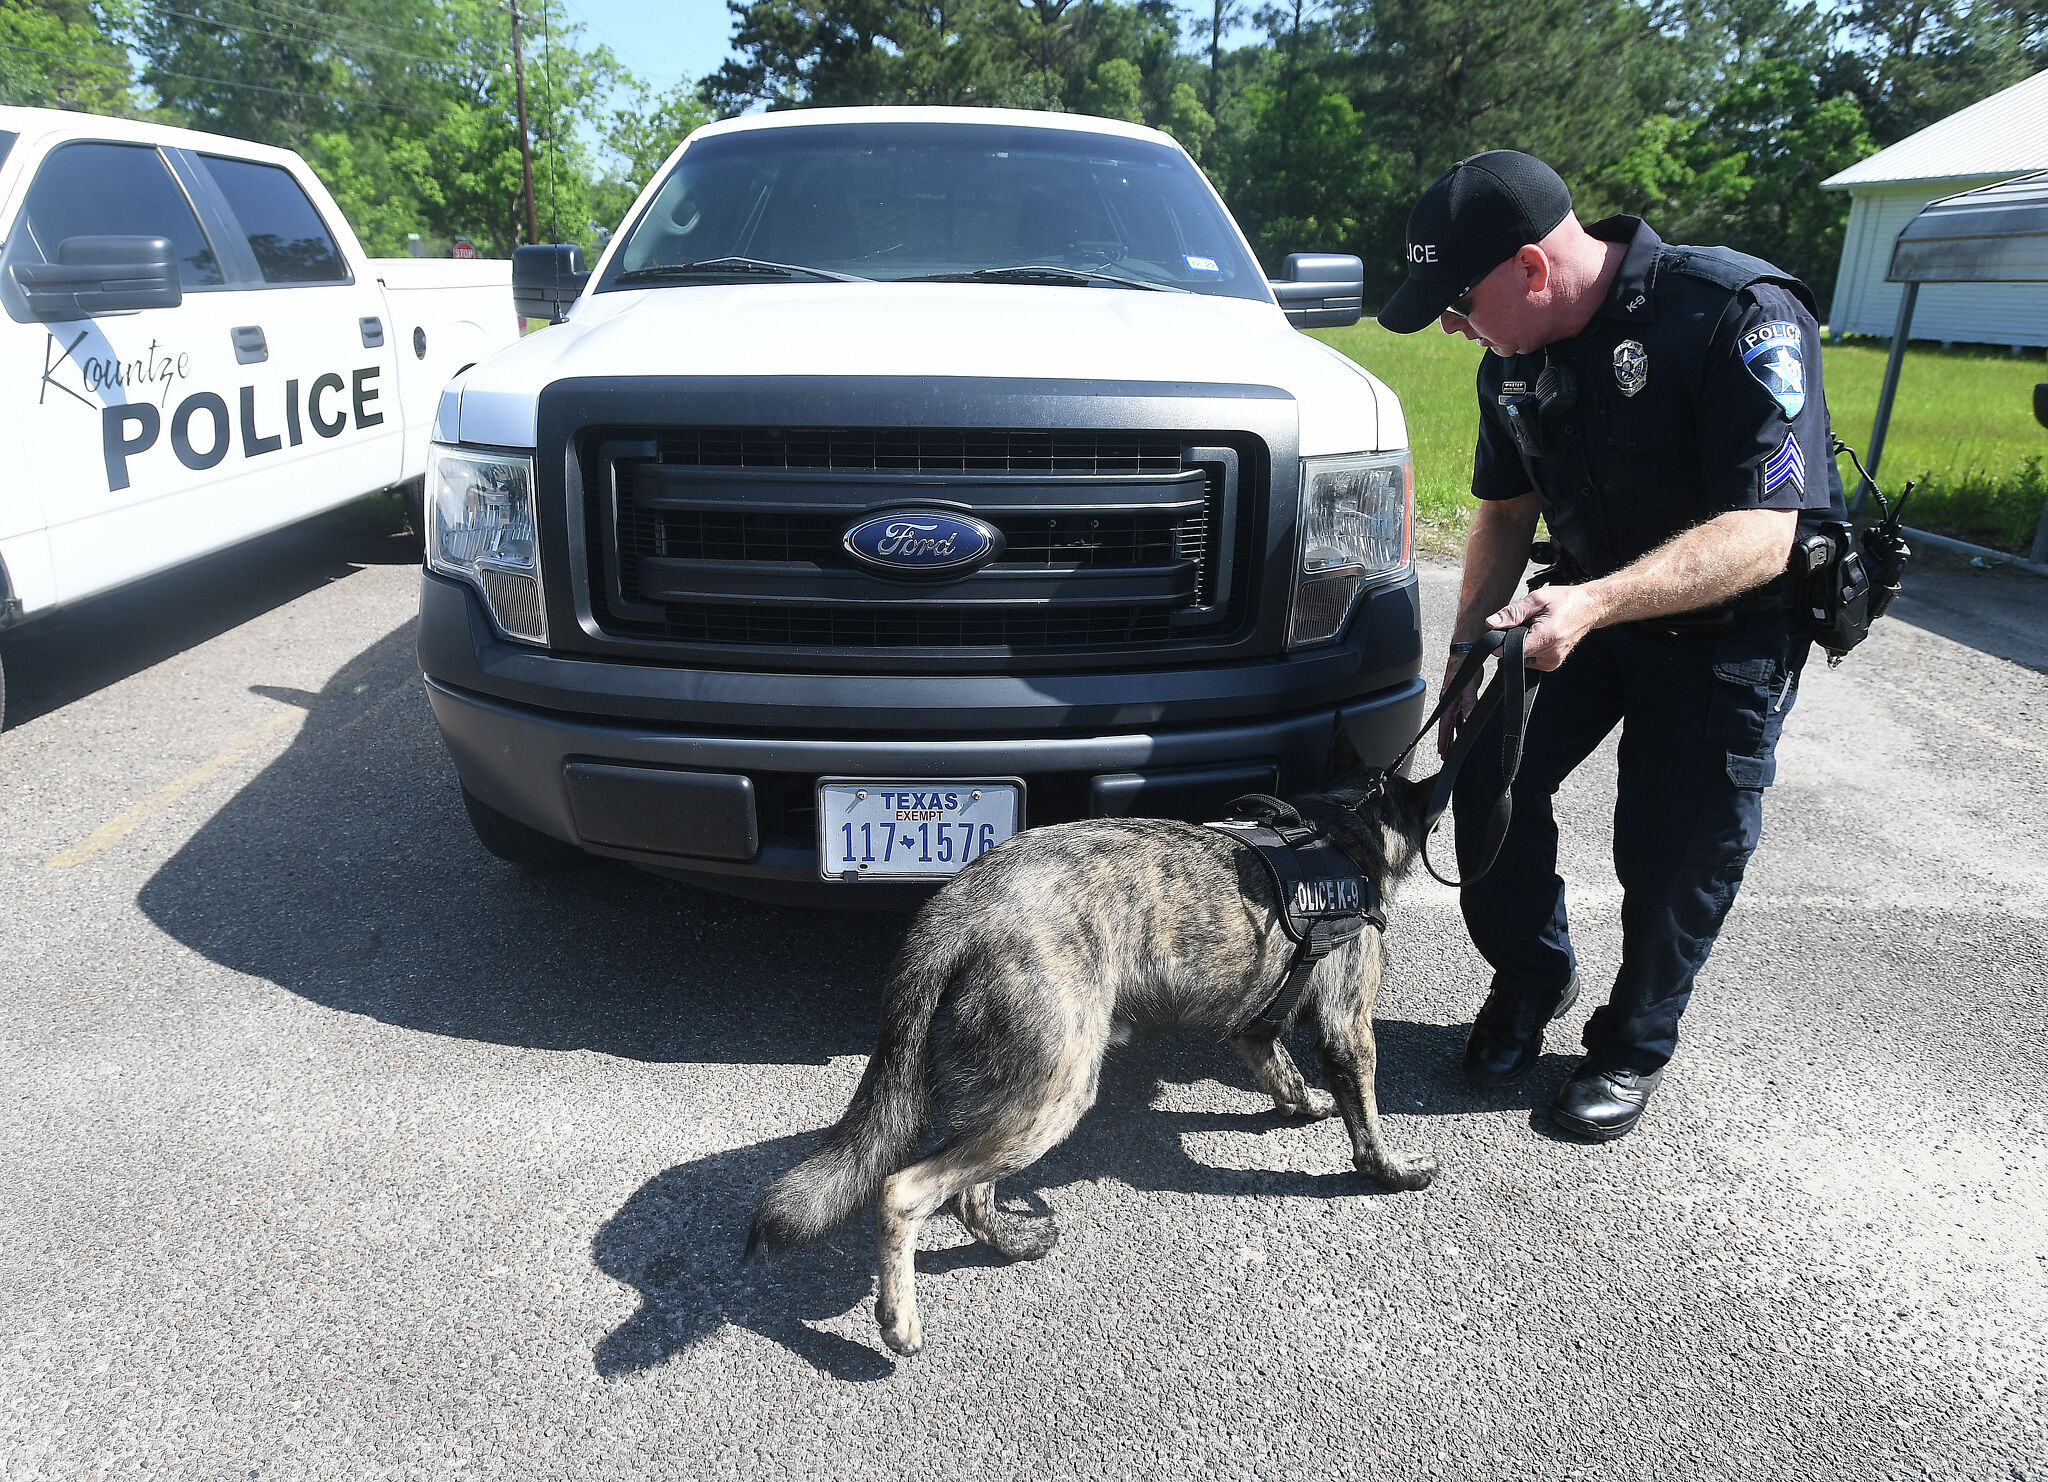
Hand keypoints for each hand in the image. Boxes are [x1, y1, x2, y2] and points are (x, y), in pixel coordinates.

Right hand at [1436, 655, 1482, 758]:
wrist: (1465, 651)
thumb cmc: (1465, 665)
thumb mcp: (1470, 685)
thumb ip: (1470, 701)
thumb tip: (1469, 716)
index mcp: (1448, 701)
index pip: (1445, 725)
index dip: (1444, 740)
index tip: (1443, 752)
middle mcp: (1449, 702)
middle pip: (1447, 726)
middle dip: (1446, 741)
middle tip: (1446, 755)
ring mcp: (1454, 699)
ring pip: (1453, 721)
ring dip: (1454, 733)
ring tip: (1455, 746)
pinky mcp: (1460, 695)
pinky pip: (1458, 714)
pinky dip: (1460, 723)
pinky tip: (1465, 728)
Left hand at [1486, 582, 1604, 670]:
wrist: (1589, 607)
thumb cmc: (1566, 601)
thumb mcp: (1537, 599)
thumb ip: (1513, 613)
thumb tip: (1492, 623)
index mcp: (1547, 637)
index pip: (1512, 651)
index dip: (1501, 642)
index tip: (1503, 631)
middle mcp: (1551, 653)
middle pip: (1516, 654)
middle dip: (1514, 639)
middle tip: (1527, 624)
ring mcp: (1553, 661)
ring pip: (1522, 658)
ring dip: (1523, 644)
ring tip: (1536, 628)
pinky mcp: (1553, 664)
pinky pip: (1531, 660)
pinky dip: (1531, 649)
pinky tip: (1540, 637)